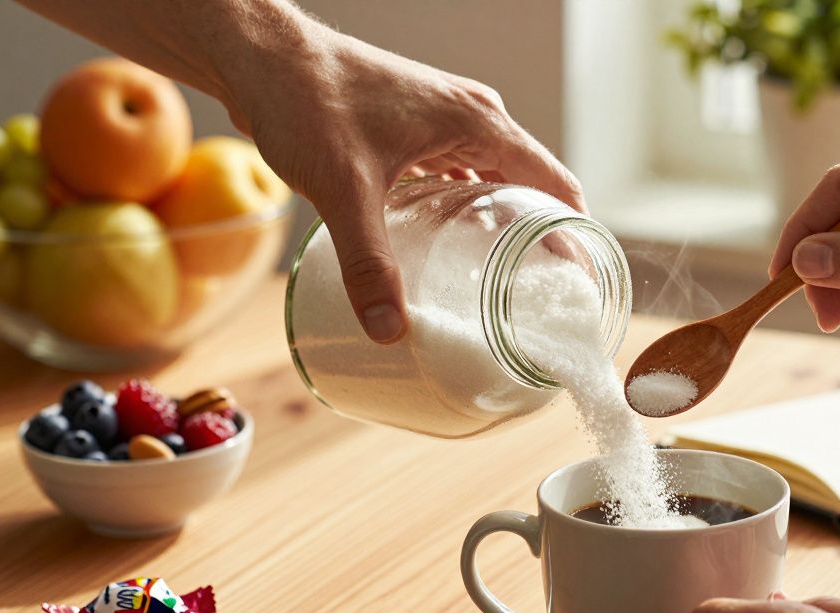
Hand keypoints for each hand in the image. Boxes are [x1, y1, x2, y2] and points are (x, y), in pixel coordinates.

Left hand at [222, 23, 584, 342]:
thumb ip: (369, 263)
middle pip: (532, 183)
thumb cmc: (307, 100)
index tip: (580, 281)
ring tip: (505, 275)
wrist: (260, 55)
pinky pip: (461, 169)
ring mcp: (444, 118)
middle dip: (542, 235)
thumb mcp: (345, 189)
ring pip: (495, 176)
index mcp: (478, 123)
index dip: (576, 234)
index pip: (555, 184)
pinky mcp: (416, 125)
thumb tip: (387, 330)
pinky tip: (450, 241)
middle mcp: (472, 116)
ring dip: (504, 220)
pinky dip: (467, 205)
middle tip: (544, 292)